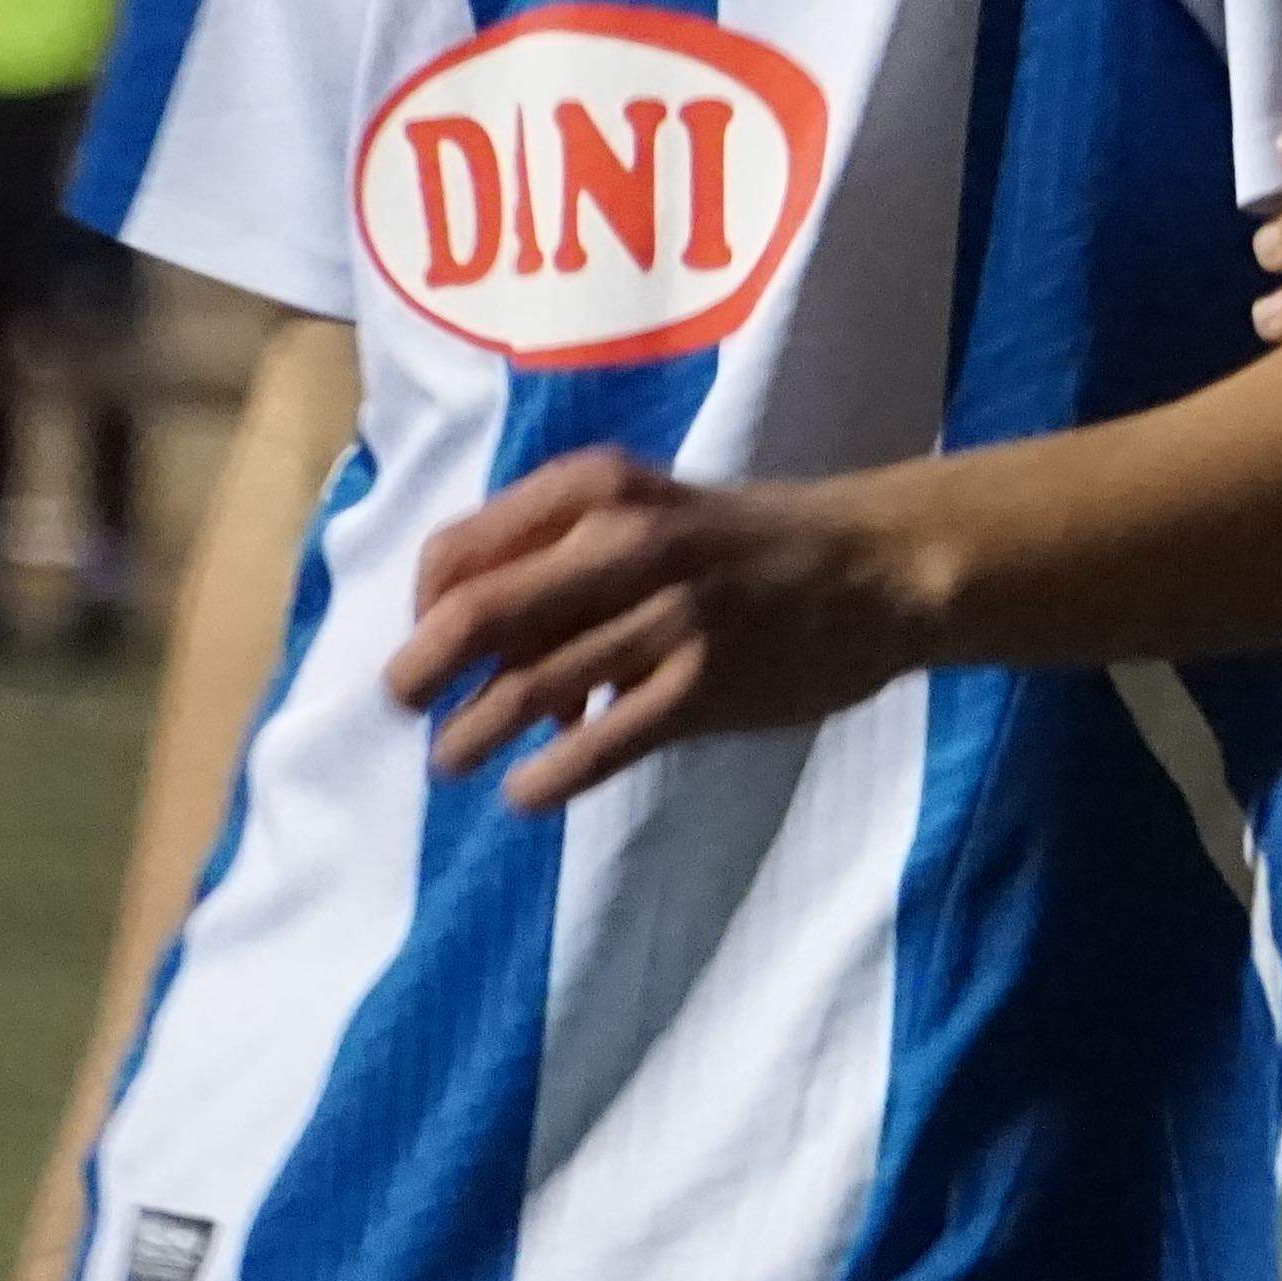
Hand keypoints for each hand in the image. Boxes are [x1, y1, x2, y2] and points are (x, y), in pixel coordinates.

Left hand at [381, 447, 944, 810]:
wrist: (872, 568)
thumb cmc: (741, 544)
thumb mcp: (647, 509)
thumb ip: (558, 553)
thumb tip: (458, 630)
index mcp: (598, 489)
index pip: (461, 550)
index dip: (423, 607)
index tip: (431, 643)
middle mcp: (625, 541)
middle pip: (478, 615)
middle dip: (421, 672)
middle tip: (409, 707)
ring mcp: (668, 614)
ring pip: (529, 686)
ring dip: (471, 734)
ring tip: (455, 759)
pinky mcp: (704, 684)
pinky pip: (598, 744)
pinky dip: (544, 777)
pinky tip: (526, 791)